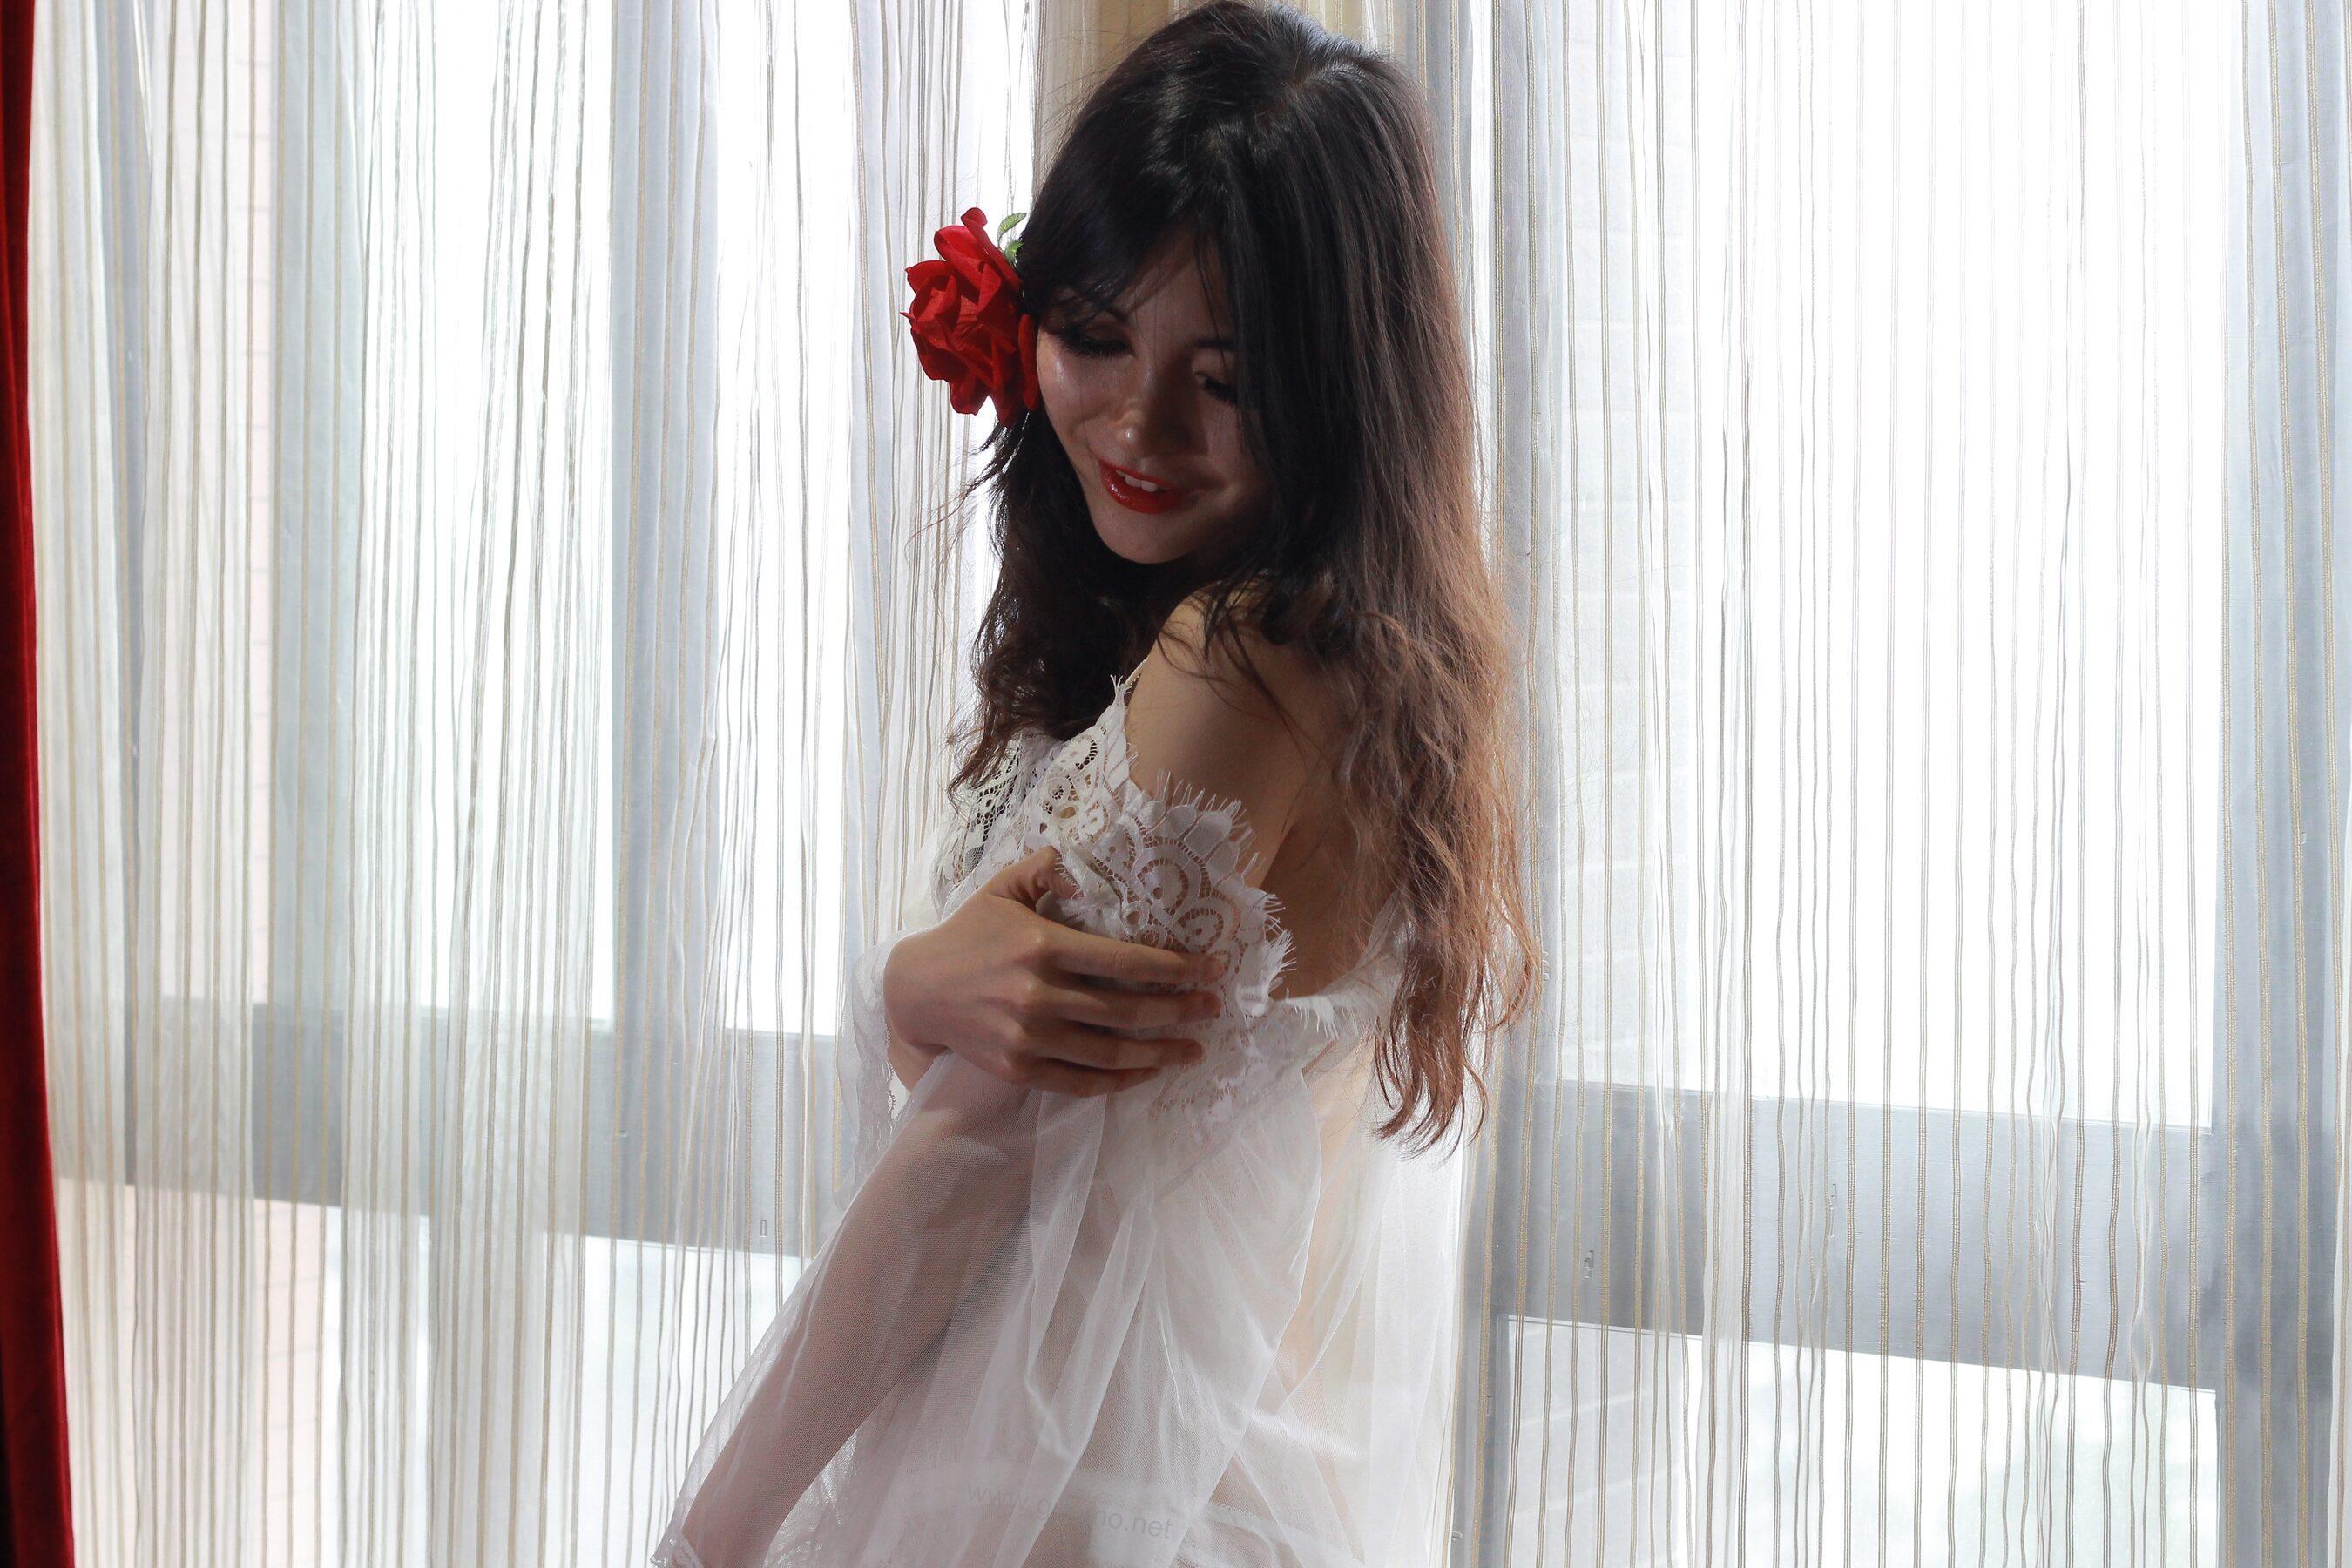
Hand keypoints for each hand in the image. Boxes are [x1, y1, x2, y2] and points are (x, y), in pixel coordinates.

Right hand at [882, 845, 1223, 1095]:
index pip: (1127, 961)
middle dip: (1181, 1011)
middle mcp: (1039, 995)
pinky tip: (1147, 1073)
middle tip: (1214, 1009)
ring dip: (1161, 1054)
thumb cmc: (967, 935)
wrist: (915, 992)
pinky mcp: (1020, 1070)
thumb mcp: (1001, 889)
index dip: (1177, 968)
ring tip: (1194, 1050)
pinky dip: (1120, 1082)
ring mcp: (1029, 1038)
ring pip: (1111, 1053)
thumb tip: (1080, 861)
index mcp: (1044, 946)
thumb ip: (1042, 867)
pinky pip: (1081, 1083)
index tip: (1213, 968)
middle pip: (1128, 1011)